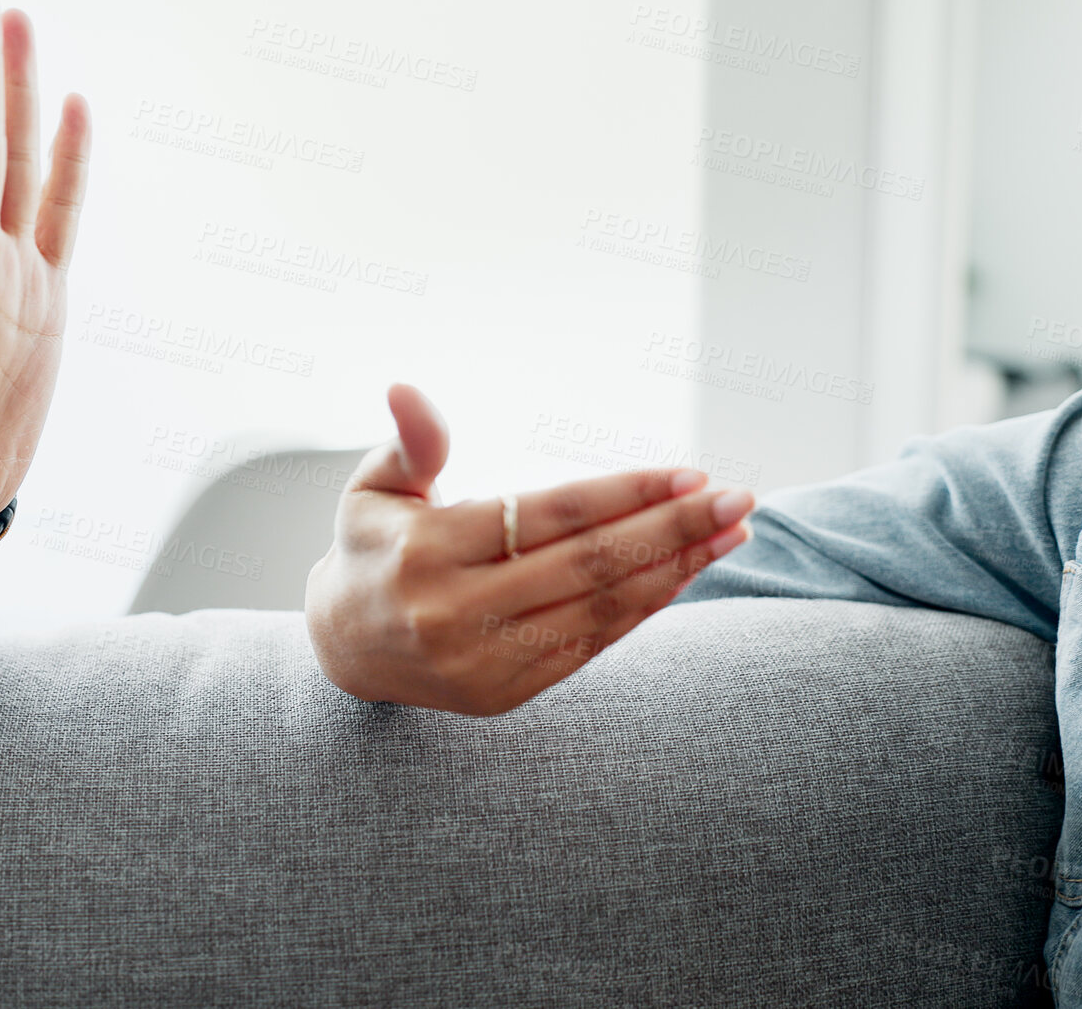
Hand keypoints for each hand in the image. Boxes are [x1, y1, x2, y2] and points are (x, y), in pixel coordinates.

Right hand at [304, 384, 754, 715]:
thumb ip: (411, 443)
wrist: (342, 650)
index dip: (624, 493)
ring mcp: (481, 660)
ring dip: (675, 570)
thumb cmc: (374, 548)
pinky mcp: (503, 693)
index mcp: (425, 550)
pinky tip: (684, 573)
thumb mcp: (373, 488)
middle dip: (672, 529)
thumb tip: (406, 389)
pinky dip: (643, 608)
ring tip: (731, 534)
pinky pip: (590, 644)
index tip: (690, 473)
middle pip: (587, 564)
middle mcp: (454, 611)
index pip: (548, 515)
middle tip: (738, 499)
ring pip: (598, 609)